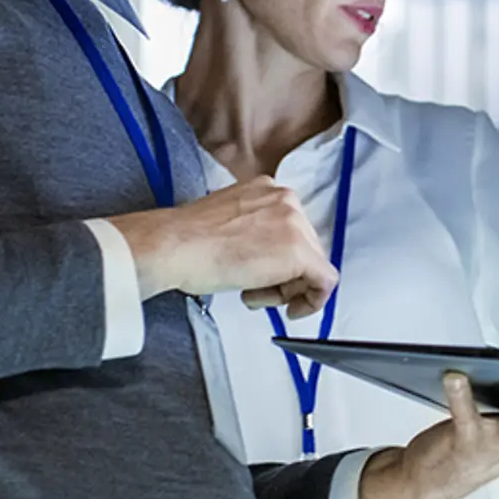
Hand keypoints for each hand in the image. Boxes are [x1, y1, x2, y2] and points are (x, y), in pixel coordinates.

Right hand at [109, 176, 338, 318]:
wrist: (174, 246)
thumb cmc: (187, 241)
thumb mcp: (229, 223)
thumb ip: (255, 231)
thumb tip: (265, 254)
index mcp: (268, 189)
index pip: (291, 231)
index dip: (280, 261)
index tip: (266, 276)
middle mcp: (287, 200)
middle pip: (305, 248)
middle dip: (285, 277)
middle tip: (257, 291)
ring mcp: (296, 224)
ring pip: (313, 265)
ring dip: (287, 289)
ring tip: (254, 294)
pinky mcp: (300, 252)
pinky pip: (325, 281)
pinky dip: (312, 301)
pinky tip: (290, 309)